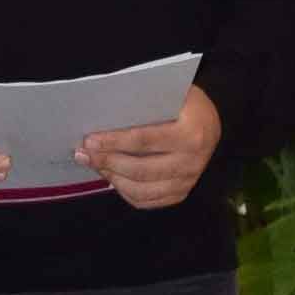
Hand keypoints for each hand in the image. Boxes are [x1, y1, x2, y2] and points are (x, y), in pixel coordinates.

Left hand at [78, 86, 220, 209]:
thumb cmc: (184, 103)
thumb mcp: (169, 94)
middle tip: (83, 154)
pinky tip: (111, 177)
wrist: (210, 122)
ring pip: (142, 190)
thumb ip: (143, 104)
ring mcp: (189, 180)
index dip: (113, 142)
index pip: (144, 140)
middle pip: (140, 169)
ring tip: (95, 165)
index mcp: (191, 133)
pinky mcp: (182, 192)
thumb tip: (101, 115)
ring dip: (112, 178)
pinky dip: (125, 192)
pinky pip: (148, 201)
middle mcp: (193, 161)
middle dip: (107, 162)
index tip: (89, 140)